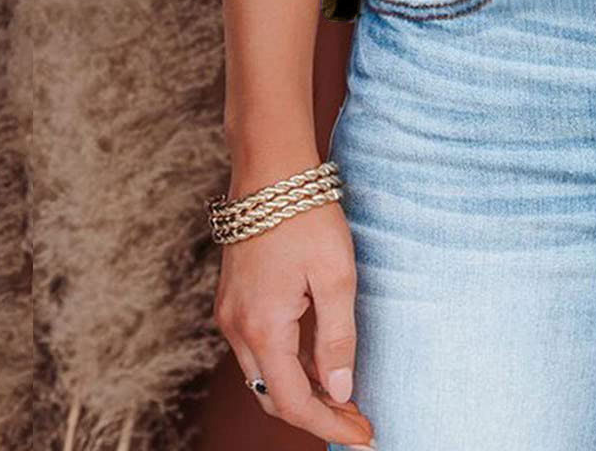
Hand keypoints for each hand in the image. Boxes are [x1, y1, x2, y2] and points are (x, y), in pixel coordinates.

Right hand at [213, 169, 374, 447]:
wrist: (270, 172)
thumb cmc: (307, 217)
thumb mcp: (336, 276)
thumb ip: (337, 338)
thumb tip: (340, 391)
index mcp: (263, 329)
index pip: (294, 403)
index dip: (330, 425)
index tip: (365, 436)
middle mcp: (237, 330)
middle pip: (275, 397)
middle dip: (317, 415)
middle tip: (358, 421)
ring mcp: (230, 315)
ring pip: (264, 376)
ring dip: (301, 392)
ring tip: (344, 397)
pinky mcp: (233, 301)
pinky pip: (258, 351)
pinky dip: (287, 366)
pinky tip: (317, 362)